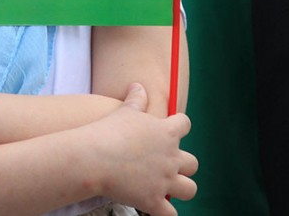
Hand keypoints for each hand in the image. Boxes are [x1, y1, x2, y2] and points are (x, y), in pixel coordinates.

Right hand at [87, 83, 197, 215]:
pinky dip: (165, 213)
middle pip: (192, 163)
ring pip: (189, 190)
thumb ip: (136, 99)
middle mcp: (171, 157)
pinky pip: (170, 214)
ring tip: (168, 188)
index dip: (179, 127)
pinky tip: (157, 209)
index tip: (170, 130)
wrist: (95, 157)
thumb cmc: (109, 131)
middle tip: (168, 165)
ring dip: (181, 189)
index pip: (185, 125)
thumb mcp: (124, 110)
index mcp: (167, 132)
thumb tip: (138, 85)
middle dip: (183, 165)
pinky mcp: (153, 200)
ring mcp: (164, 180)